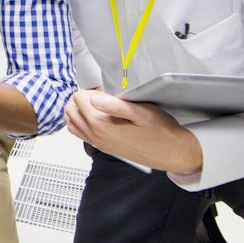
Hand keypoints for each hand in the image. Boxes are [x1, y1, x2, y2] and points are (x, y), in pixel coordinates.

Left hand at [64, 90, 203, 173]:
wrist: (172, 153)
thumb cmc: (161, 132)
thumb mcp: (143, 113)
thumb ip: (116, 105)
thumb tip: (93, 98)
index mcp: (102, 126)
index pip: (78, 99)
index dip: (91, 89)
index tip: (105, 90)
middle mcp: (96, 137)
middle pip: (71, 110)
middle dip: (82, 98)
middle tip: (101, 95)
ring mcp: (98, 144)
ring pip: (72, 123)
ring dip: (79, 109)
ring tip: (98, 103)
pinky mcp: (103, 147)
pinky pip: (80, 134)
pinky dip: (81, 121)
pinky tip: (98, 115)